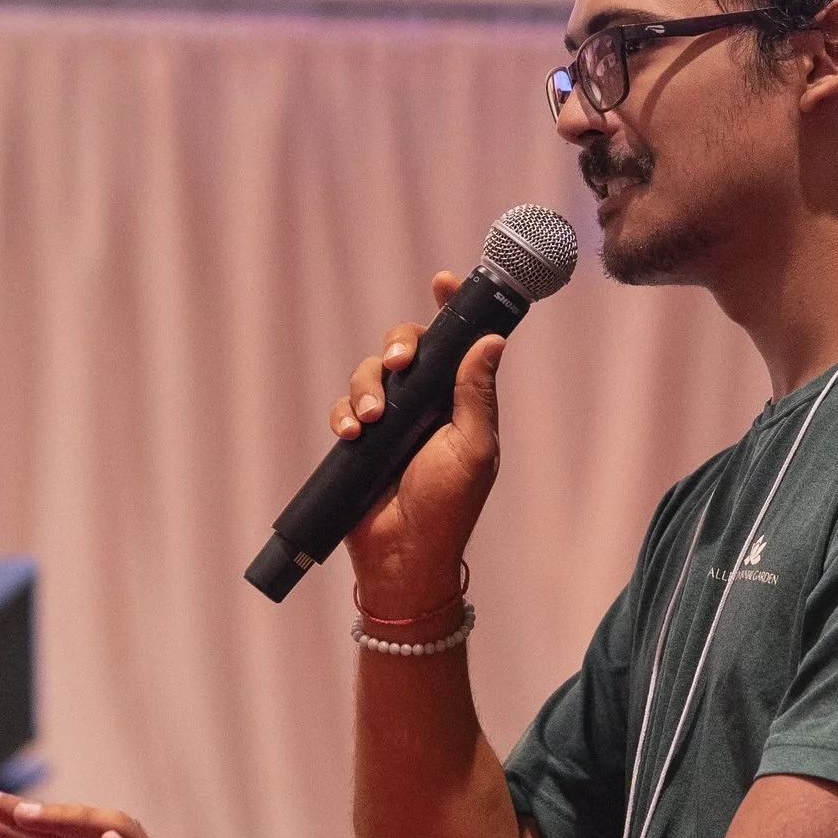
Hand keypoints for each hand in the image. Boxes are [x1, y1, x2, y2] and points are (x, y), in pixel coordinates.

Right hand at [331, 271, 504, 612]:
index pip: (456, 344)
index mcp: (458, 400)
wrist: (404, 554)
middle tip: (400, 367)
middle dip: (399, 347)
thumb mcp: (473, 449)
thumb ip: (477, 395)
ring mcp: (390, 420)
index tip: (442, 282)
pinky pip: (344, 407)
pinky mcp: (359, 440)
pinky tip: (352, 435)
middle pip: (406, 347)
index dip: (450, 310)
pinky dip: (344, 414)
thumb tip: (493, 340)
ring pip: (370, 373)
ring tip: (371, 423)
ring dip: (367, 388)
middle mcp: (425, 403)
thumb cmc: (448, 506)